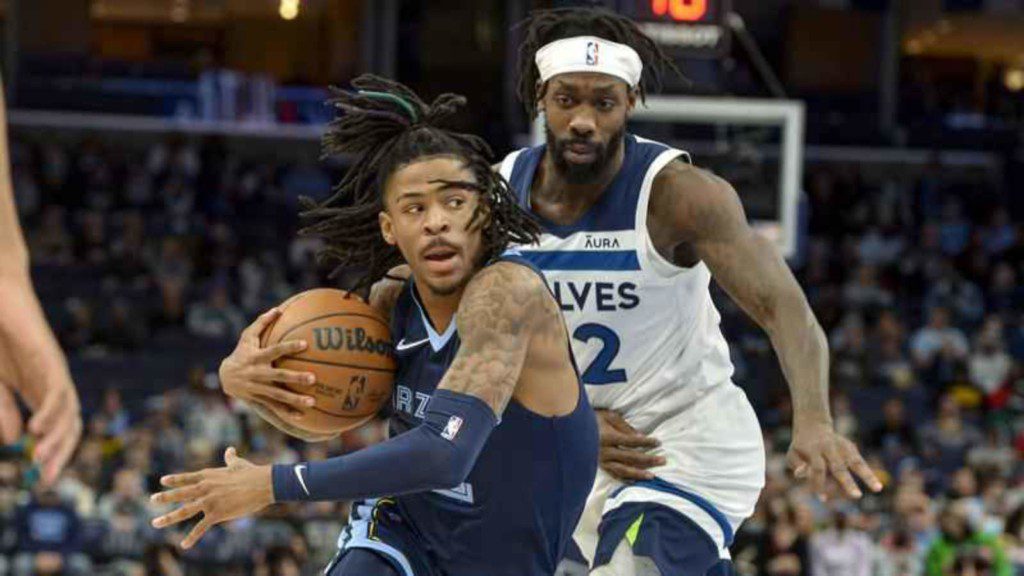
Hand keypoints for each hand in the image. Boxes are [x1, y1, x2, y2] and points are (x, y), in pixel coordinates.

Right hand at [0, 312, 80, 485]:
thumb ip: (3, 409)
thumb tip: (14, 441)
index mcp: (40, 390)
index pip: (58, 428)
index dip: (55, 454)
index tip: (43, 482)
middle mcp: (54, 382)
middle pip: (70, 423)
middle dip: (61, 452)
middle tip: (47, 479)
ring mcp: (54, 369)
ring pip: (68, 409)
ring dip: (56, 436)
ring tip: (40, 458)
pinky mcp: (49, 356)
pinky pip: (57, 388)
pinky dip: (50, 411)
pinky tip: (35, 429)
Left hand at [151, 447, 273, 548]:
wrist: (263, 484)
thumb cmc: (252, 473)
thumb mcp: (238, 464)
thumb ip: (230, 458)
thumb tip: (230, 449)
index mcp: (209, 475)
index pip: (187, 478)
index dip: (174, 480)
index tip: (162, 481)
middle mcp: (205, 488)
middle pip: (180, 494)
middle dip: (165, 497)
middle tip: (153, 499)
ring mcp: (209, 501)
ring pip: (184, 511)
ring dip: (168, 518)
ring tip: (156, 523)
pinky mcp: (217, 514)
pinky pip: (200, 528)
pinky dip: (192, 537)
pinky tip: (184, 545)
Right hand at [219, 308, 315, 415]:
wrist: (225, 376)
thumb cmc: (242, 352)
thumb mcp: (248, 336)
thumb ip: (262, 322)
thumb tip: (279, 309)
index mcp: (257, 357)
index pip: (275, 350)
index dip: (289, 347)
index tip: (305, 344)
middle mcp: (258, 374)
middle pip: (279, 376)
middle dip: (295, 378)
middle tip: (313, 378)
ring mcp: (258, 389)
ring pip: (278, 396)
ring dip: (294, 400)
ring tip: (312, 402)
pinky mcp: (259, 400)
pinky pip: (274, 408)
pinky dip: (287, 412)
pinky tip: (302, 416)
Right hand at [596, 410, 663, 480]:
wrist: (572, 429)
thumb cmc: (592, 418)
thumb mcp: (609, 416)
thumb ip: (624, 426)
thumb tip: (640, 436)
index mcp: (607, 437)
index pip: (631, 441)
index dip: (645, 442)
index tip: (658, 442)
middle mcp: (604, 451)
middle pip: (630, 457)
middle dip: (648, 459)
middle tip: (662, 460)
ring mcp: (601, 461)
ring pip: (622, 470)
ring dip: (638, 473)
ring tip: (652, 476)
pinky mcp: (599, 466)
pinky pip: (613, 475)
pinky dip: (625, 478)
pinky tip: (635, 480)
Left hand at [787, 419, 882, 500]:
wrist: (813, 425)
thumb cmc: (801, 446)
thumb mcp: (792, 454)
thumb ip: (796, 465)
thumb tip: (801, 475)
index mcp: (813, 450)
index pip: (818, 469)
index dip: (819, 483)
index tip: (822, 498)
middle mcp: (829, 448)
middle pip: (839, 466)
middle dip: (847, 482)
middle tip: (856, 496)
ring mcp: (842, 447)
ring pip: (856, 462)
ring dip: (867, 475)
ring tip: (878, 489)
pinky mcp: (850, 448)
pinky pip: (860, 461)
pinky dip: (869, 473)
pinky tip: (878, 486)